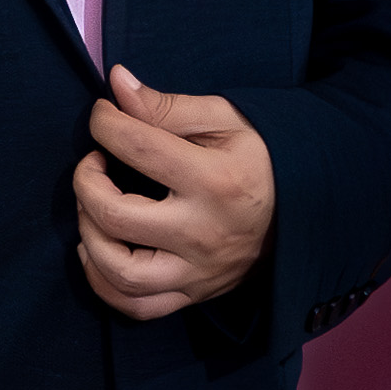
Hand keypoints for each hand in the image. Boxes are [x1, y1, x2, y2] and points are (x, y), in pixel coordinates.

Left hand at [73, 66, 275, 321]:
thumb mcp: (226, 120)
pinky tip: (97, 250)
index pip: (137, 147)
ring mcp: (198, 271)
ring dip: (89, 237)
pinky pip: (136, 307)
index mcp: (214, 180)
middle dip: (86, 182)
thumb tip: (116, 83)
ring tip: (92, 208)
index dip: (104, 124)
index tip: (103, 117)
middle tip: (94, 163)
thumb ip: (167, 106)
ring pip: (119, 272)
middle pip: (114, 216)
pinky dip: (103, 283)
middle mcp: (203, 232)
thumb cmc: (260, 158)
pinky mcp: (193, 294)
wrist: (304, 210)